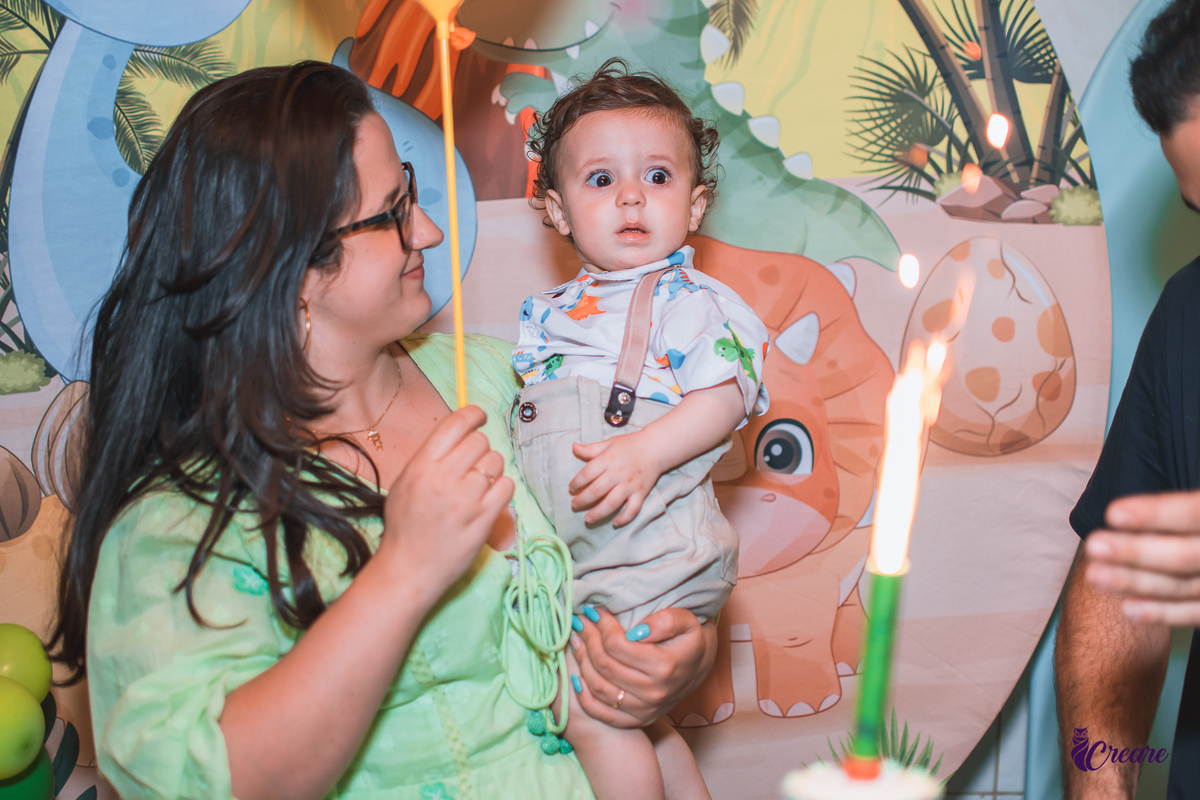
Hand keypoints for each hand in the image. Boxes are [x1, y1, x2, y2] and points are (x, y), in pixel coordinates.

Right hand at [377, 405, 512, 605]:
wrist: (409, 569)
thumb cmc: (405, 526)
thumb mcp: (405, 483)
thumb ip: (429, 458)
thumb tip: (458, 433)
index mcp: (422, 465)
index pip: (456, 423)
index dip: (473, 414)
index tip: (480, 416)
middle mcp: (445, 478)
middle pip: (480, 441)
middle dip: (480, 448)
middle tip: (473, 463)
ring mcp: (467, 499)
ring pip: (496, 462)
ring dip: (492, 469)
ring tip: (479, 485)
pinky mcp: (485, 519)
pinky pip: (507, 486)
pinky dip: (502, 488)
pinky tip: (490, 497)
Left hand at [569, 433, 664, 525]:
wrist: (655, 447)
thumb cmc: (630, 445)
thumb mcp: (609, 443)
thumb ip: (591, 449)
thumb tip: (574, 447)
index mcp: (608, 460)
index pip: (587, 474)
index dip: (576, 483)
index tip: (571, 489)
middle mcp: (617, 474)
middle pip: (596, 491)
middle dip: (582, 501)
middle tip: (574, 506)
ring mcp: (630, 485)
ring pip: (611, 504)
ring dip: (598, 513)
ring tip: (588, 519)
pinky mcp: (641, 493)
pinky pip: (632, 509)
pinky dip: (624, 518)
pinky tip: (615, 522)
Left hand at [569, 607, 715, 727]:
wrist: (700, 666)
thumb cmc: (689, 639)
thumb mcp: (686, 621)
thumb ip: (665, 621)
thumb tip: (636, 630)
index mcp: (665, 667)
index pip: (617, 646)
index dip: (602, 626)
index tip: (594, 611)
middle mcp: (654, 693)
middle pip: (604, 665)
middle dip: (588, 639)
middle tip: (580, 621)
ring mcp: (644, 710)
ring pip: (598, 687)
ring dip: (581, 661)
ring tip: (577, 640)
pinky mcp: (636, 720)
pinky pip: (599, 712)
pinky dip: (583, 695)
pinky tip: (576, 675)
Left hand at [1084, 490, 1199, 624]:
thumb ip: (1183, 505)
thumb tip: (1127, 506)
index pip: (1194, 513)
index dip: (1157, 514)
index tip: (1114, 513)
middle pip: (1187, 556)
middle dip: (1137, 552)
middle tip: (1094, 546)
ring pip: (1185, 586)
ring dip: (1138, 583)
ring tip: (1095, 575)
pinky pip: (1197, 613)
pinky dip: (1164, 613)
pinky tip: (1128, 609)